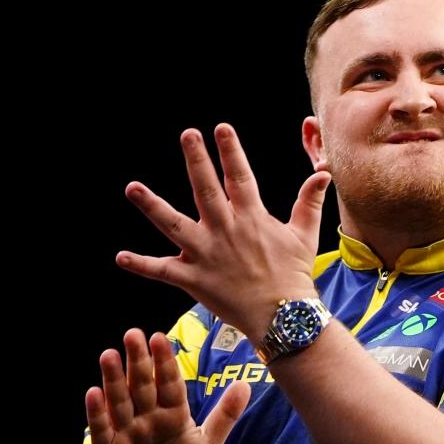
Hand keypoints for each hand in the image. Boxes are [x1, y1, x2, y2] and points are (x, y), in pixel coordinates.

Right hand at [84, 328, 250, 443]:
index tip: (159, 338)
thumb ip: (225, 416)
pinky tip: (93, 393)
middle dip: (138, 361)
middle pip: (143, 386)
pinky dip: (98, 412)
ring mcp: (126, 432)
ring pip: (120, 402)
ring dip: (114, 380)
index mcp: (172, 414)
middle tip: (133, 333)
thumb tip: (246, 384)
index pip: (169, 384)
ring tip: (109, 355)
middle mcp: (147, 418)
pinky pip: (102, 430)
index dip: (165, 362)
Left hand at [115, 125, 332, 340]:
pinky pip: (162, 271)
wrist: (283, 316)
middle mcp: (225, 231)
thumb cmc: (294, 276)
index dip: (231, 151)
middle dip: (196, 160)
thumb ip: (309, 202)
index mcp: (251, 218)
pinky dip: (142, 264)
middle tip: (187, 134)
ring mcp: (206, 254)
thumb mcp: (305, 235)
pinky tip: (121, 257)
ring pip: (173, 225)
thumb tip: (323, 173)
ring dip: (151, 206)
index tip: (221, 128)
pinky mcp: (194, 279)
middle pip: (206, 190)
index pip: (240, 176)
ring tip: (132, 188)